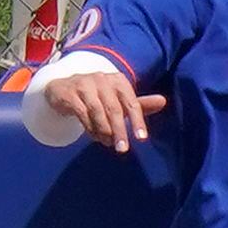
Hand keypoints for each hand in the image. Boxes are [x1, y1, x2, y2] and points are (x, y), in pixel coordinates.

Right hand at [46, 73, 165, 153]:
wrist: (64, 87)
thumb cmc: (98, 95)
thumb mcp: (119, 100)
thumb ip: (139, 104)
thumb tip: (163, 101)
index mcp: (118, 80)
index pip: (131, 102)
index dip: (137, 121)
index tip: (141, 138)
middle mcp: (102, 79)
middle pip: (114, 109)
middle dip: (119, 131)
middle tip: (122, 149)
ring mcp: (84, 84)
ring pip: (97, 112)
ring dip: (103, 131)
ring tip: (108, 143)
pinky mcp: (69, 93)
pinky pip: (82, 113)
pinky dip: (89, 127)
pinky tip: (94, 136)